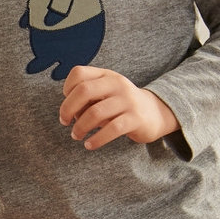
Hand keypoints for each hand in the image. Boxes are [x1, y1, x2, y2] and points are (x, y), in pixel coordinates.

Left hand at [59, 66, 179, 149]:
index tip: (67, 104)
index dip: (67, 89)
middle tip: (64, 122)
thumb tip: (67, 112)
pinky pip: (111, 130)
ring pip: (95, 113)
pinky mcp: (135, 119)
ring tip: (76, 135)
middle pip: (84, 91)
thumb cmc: (121, 105)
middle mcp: (117, 84)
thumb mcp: (106, 94)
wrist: (155, 113)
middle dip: (68, 108)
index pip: (79, 73)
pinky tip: (89, 145)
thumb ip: (88, 98)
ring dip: (80, 127)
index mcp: (106, 75)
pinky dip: (96, 139)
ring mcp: (127, 101)